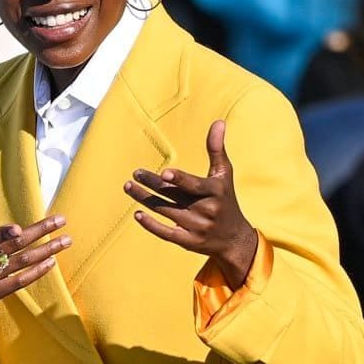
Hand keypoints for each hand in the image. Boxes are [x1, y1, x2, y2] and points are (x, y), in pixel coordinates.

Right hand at [0, 185, 71, 336]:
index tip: (18, 228)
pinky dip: (36, 272)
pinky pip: (19, 282)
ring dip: (45, 252)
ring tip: (65, 240)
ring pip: (21, 264)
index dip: (1, 234)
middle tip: (61, 221)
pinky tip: (51, 261)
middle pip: (12, 247)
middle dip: (38, 233)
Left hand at [124, 119, 258, 288]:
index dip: (180, 180)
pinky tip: (137, 213)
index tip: (165, 172)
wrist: (234, 238)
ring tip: (129, 186)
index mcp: (215, 192)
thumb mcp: (224, 175)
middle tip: (135, 173)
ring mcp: (196, 227)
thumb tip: (218, 121)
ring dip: (144, 199)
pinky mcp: (188, 241)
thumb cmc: (226, 199)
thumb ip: (217, 149)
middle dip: (152, 184)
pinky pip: (166, 233)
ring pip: (165, 210)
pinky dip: (151, 224)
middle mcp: (206, 210)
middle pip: (173, 195)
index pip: (194, 186)